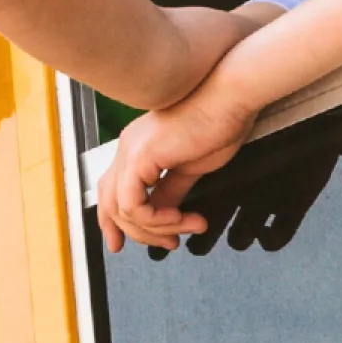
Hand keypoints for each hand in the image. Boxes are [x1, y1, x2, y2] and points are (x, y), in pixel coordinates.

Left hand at [97, 99, 249, 252]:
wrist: (230, 99)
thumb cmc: (219, 123)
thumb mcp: (191, 168)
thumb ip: (172, 191)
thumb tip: (164, 213)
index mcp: (137, 149)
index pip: (112, 192)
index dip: (115, 223)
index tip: (129, 243)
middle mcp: (127, 149)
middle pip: (111, 204)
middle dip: (136, 233)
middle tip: (169, 243)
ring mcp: (129, 151)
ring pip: (121, 210)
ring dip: (155, 229)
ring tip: (188, 228)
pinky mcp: (139, 157)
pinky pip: (132, 204)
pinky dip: (155, 220)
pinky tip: (180, 219)